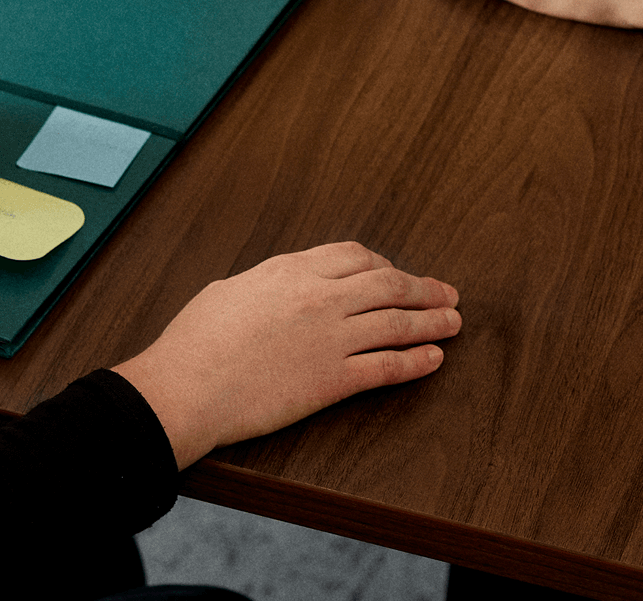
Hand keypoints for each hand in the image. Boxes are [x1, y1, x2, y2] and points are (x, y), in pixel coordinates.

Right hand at [113, 242, 460, 469]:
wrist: (188, 386)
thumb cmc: (195, 340)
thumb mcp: (228, 290)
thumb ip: (264, 285)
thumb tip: (277, 289)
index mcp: (290, 270)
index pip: (353, 255)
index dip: (382, 263)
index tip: (394, 272)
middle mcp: (318, 297)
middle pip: (386, 283)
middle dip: (422, 287)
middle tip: (446, 292)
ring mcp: (329, 338)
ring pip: (396, 322)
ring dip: (431, 321)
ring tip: (454, 320)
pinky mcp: (332, 380)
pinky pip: (387, 366)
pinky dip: (416, 361)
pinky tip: (434, 359)